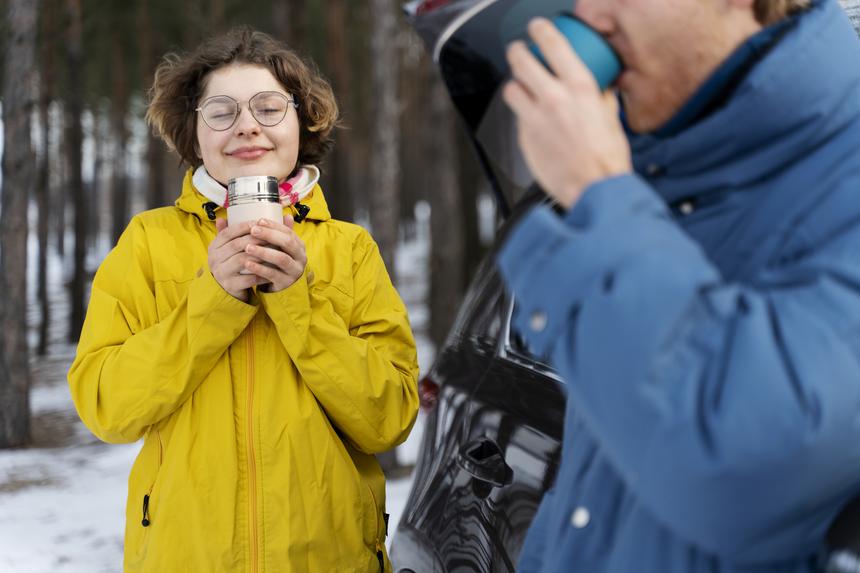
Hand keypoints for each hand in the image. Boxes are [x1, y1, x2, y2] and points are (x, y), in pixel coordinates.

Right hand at [209, 218, 269, 301]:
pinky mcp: (230, 286)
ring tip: (275, 251)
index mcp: (214, 246)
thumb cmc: (230, 264)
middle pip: (236, 245)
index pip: (227, 233)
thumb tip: (223, 216)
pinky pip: (249, 278)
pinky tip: (273, 270)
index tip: (259, 222)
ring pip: (243, 260)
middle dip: (256, 238)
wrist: (223, 290)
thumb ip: (226, 233)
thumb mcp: (225, 248)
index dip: (243, 226)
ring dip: (260, 255)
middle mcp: (214, 259)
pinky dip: (262, 273)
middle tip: (272, 236)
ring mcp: (221, 273)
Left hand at [242, 216, 306, 292]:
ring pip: (281, 259)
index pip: (288, 232)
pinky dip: (259, 268)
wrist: (283, 288)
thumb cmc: (279, 263)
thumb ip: (282, 233)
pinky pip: (273, 274)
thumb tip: (287, 214)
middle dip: (269, 235)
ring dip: (263, 252)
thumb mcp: (282, 248)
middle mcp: (300, 257)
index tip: (259, 220)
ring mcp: (294, 271)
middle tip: (252, 230)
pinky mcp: (286, 283)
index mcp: (299, 246)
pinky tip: (248, 264)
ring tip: (247, 247)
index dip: (274, 225)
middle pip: (287, 243)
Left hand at [503, 18, 631, 208]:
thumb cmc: (606, 158)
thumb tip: (601, 87)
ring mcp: (534, 118)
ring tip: (521, 88)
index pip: (552, 44)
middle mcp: (553, 98)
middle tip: (519, 51)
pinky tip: (532, 121)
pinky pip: (517, 118)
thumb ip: (601, 97)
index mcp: (579, 87)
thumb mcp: (610, 118)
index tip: (537, 28)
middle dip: (517, 51)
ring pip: (511, 89)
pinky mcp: (524, 138)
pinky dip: (522, 116)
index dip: (540, 30)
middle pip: (521, 61)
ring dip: (515, 86)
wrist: (593, 187)